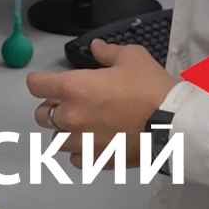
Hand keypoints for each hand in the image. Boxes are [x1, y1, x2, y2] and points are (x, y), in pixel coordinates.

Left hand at [26, 42, 176, 163]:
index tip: (48, 82)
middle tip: (71, 102)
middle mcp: (71, 116)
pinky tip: (95, 143)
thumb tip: (97, 48)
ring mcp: (82, 142)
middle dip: (52, 108)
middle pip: (41, 115)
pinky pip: (76, 159)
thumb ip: (108, 52)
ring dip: (66, 132)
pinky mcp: (96, 160)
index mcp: (74, 88)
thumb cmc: (151, 89)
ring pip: (57, 140)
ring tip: (84, 126)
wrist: (173, 125)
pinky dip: (81, 152)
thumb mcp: (132, 58)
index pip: (36, 85)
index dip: (41, 81)